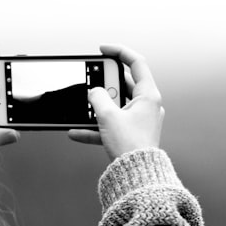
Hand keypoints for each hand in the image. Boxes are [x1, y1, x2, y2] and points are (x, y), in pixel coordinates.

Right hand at [67, 44, 163, 159]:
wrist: (136, 176)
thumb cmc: (130, 146)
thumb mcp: (108, 116)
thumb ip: (97, 97)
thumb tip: (94, 92)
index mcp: (148, 96)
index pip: (136, 63)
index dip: (119, 52)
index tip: (103, 50)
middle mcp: (147, 106)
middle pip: (123, 85)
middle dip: (104, 86)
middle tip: (91, 83)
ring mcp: (139, 120)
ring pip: (115, 106)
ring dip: (97, 108)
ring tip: (84, 108)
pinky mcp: (131, 134)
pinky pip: (110, 125)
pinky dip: (95, 127)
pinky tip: (77, 132)